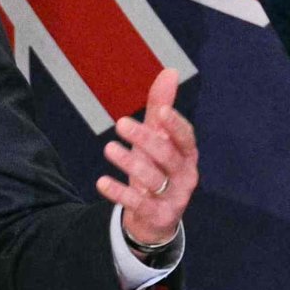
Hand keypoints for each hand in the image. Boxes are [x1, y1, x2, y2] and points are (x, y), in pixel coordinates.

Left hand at [99, 67, 197, 249]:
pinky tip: (101, 182)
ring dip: (130, 162)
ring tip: (109, 148)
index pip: (186, 138)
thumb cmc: (157, 169)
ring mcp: (174, 197)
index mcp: (187, 154)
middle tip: (120, 123)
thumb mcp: (158, 138)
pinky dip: (119, 193)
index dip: (175, 125)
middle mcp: (185, 175)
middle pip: (168, 156)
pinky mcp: (158, 215)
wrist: (156, 217)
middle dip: (145, 139)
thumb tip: (170, 71)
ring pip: (154, 179)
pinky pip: (139, 204)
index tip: (161, 111)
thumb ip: (162, 107)